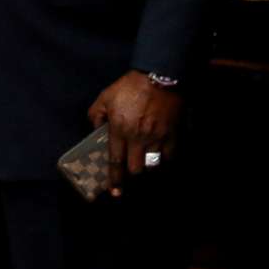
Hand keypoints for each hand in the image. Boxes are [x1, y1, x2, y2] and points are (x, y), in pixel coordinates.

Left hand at [87, 73, 181, 195]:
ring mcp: (158, 137)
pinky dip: (166, 158)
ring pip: (154, 164)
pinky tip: (162, 155)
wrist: (160, 75)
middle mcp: (139, 138)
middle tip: (131, 168)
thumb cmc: (130, 86)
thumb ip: (95, 115)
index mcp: (120, 130)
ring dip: (149, 165)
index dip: (115, 179)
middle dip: (133, 172)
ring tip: (146, 161)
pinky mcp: (174, 133)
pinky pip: (171, 154)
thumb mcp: (104, 97)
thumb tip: (94, 131)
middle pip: (136, 168)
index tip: (115, 192)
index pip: (116, 161)